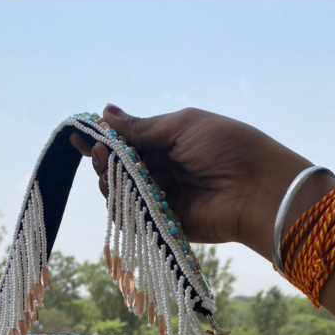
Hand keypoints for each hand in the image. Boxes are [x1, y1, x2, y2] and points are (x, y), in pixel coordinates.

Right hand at [70, 104, 334, 261]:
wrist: (256, 190)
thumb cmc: (227, 148)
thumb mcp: (182, 127)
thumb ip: (142, 127)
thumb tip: (105, 112)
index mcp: (169, 140)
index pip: (127, 140)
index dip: (102, 138)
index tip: (78, 136)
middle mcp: (163, 169)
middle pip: (119, 166)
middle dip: (103, 159)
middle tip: (99, 154)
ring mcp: (162, 196)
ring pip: (121, 191)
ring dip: (109, 180)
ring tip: (108, 172)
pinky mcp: (165, 222)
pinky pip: (133, 217)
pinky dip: (120, 207)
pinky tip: (115, 194)